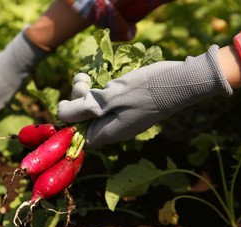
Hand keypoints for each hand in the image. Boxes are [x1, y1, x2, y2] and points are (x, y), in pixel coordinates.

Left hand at [58, 45, 232, 148]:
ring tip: (85, 76)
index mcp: (107, 133)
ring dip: (85, 91)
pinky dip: (98, 89)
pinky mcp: (128, 105)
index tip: (68, 102)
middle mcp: (113, 129)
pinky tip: (96, 76)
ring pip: (94, 107)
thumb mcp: (108, 99)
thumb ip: (82, 110)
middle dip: (76, 100)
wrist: (180, 82)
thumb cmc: (144, 90)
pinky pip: (107, 101)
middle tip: (82, 81)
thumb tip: (59, 115)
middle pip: (85, 120)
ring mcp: (121, 117)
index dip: (69, 120)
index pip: (78, 136)